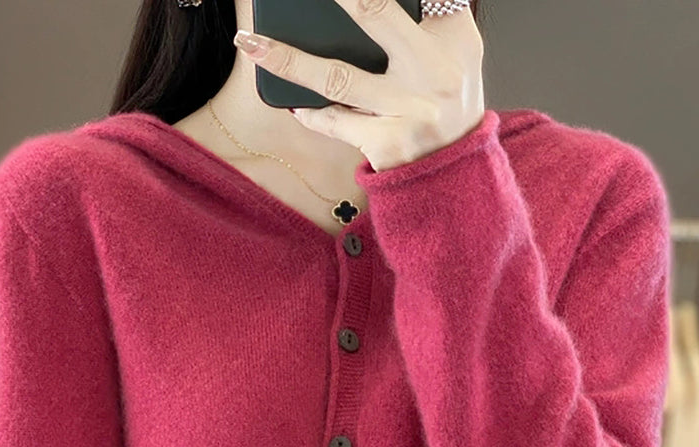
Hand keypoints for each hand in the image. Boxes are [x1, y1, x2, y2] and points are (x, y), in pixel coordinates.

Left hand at [233, 0, 484, 172]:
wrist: (455, 171)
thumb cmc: (448, 101)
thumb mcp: (456, 49)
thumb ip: (426, 15)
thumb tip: (365, 6)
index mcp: (452, 36)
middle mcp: (433, 71)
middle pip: (375, 14)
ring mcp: (408, 110)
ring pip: (338, 77)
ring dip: (289, 61)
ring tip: (251, 43)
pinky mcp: (386, 144)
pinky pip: (335, 123)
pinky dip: (310, 113)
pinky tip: (289, 104)